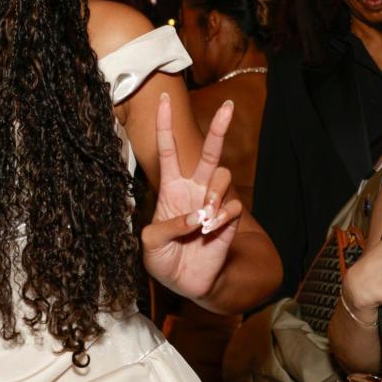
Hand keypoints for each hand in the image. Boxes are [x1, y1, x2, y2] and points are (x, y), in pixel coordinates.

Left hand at [141, 92, 242, 300]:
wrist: (185, 282)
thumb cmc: (163, 258)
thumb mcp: (149, 243)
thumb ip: (166, 227)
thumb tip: (195, 217)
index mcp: (170, 188)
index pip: (168, 150)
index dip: (165, 125)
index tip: (164, 100)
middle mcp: (193, 189)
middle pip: (208, 152)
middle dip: (220, 129)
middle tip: (230, 107)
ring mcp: (212, 203)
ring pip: (222, 176)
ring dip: (214, 193)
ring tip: (204, 217)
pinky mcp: (228, 220)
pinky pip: (232, 207)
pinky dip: (221, 217)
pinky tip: (210, 230)